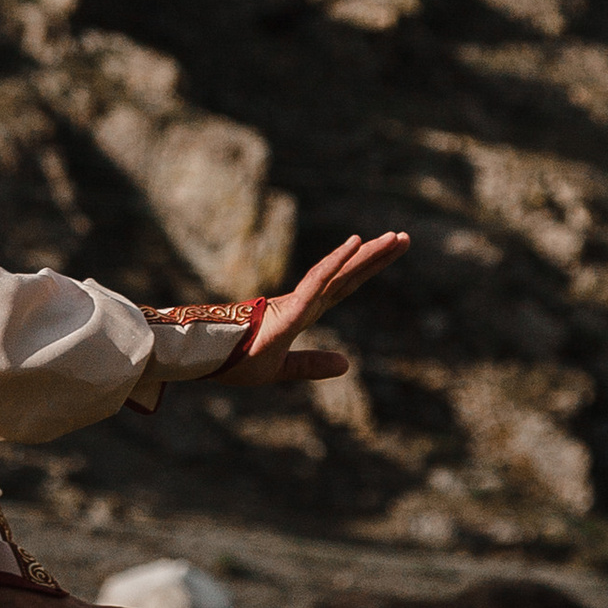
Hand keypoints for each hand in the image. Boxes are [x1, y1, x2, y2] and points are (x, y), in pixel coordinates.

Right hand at [217, 230, 409, 387]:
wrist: (201, 359)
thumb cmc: (232, 360)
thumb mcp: (281, 369)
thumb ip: (312, 365)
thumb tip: (348, 365)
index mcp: (303, 312)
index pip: (344, 286)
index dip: (368, 267)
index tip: (393, 249)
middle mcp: (303, 302)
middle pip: (348, 275)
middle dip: (378, 256)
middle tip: (405, 237)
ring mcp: (295, 303)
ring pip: (338, 273)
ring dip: (366, 255)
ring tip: (395, 237)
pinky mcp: (286, 310)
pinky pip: (316, 283)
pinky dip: (336, 263)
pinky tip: (355, 245)